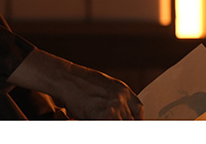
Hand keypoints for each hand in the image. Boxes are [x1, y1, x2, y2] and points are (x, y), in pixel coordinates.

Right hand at [7, 49, 143, 119]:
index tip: (131, 123)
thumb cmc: (81, 82)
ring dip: (113, 123)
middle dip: (123, 123)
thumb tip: (123, 113)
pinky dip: (104, 125)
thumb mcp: (105, 85)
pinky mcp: (102, 115)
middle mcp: (121, 98)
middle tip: (112, 120)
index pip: (138, 111)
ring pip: (122, 124)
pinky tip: (94, 119)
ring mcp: (113, 107)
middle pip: (131, 120)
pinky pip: (110, 126)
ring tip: (100, 117)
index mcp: (123, 90)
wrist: (66, 78)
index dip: (135, 120)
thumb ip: (116, 98)